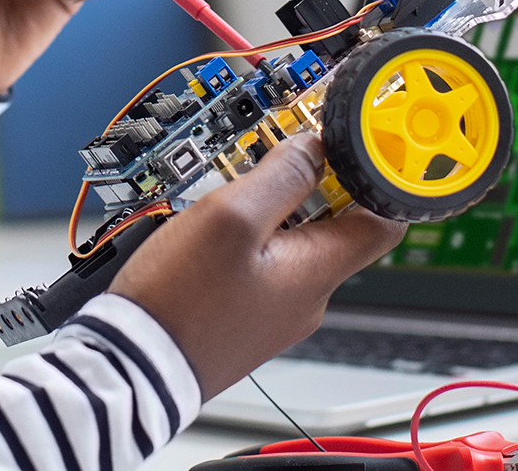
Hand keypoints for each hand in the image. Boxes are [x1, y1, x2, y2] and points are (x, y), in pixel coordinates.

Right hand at [109, 134, 407, 398]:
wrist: (131, 368)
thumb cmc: (179, 303)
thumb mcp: (232, 218)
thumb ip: (282, 176)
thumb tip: (315, 149)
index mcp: (317, 272)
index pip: (386, 221)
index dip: (376, 178)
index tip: (351, 148)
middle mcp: (306, 297)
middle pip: (335, 226)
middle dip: (308, 184)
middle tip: (270, 157)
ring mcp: (275, 310)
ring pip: (293, 242)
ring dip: (270, 209)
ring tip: (227, 192)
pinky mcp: (245, 317)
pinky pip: (262, 264)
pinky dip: (246, 238)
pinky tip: (210, 229)